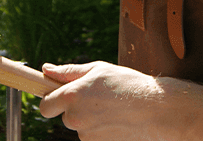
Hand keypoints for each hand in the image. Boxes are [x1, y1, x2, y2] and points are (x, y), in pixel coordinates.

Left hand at [40, 62, 167, 140]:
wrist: (157, 110)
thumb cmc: (128, 84)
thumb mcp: (99, 69)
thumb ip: (68, 72)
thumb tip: (45, 69)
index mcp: (72, 96)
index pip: (45, 106)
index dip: (51, 101)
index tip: (61, 98)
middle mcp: (75, 118)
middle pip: (66, 117)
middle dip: (77, 110)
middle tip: (100, 100)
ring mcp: (87, 136)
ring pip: (82, 128)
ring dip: (92, 121)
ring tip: (114, 110)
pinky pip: (94, 138)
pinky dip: (103, 131)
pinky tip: (118, 121)